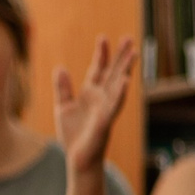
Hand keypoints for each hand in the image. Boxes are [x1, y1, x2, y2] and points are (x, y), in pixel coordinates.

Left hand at [53, 36, 136, 172]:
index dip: (101, 54)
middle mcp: (101, 97)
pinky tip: (126, 81)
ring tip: (133, 53)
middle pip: (113, 72)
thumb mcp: (63, 107)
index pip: (98, 69)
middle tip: (129, 38)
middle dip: (120, 56)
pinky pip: (115, 105)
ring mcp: (106, 108)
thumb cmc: (73, 133)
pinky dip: (120, 93)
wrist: (78, 157)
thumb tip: (61, 67)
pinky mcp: (106, 120)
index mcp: (91, 93)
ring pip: (118, 85)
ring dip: (126, 69)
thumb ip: (63, 88)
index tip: (103, 37)